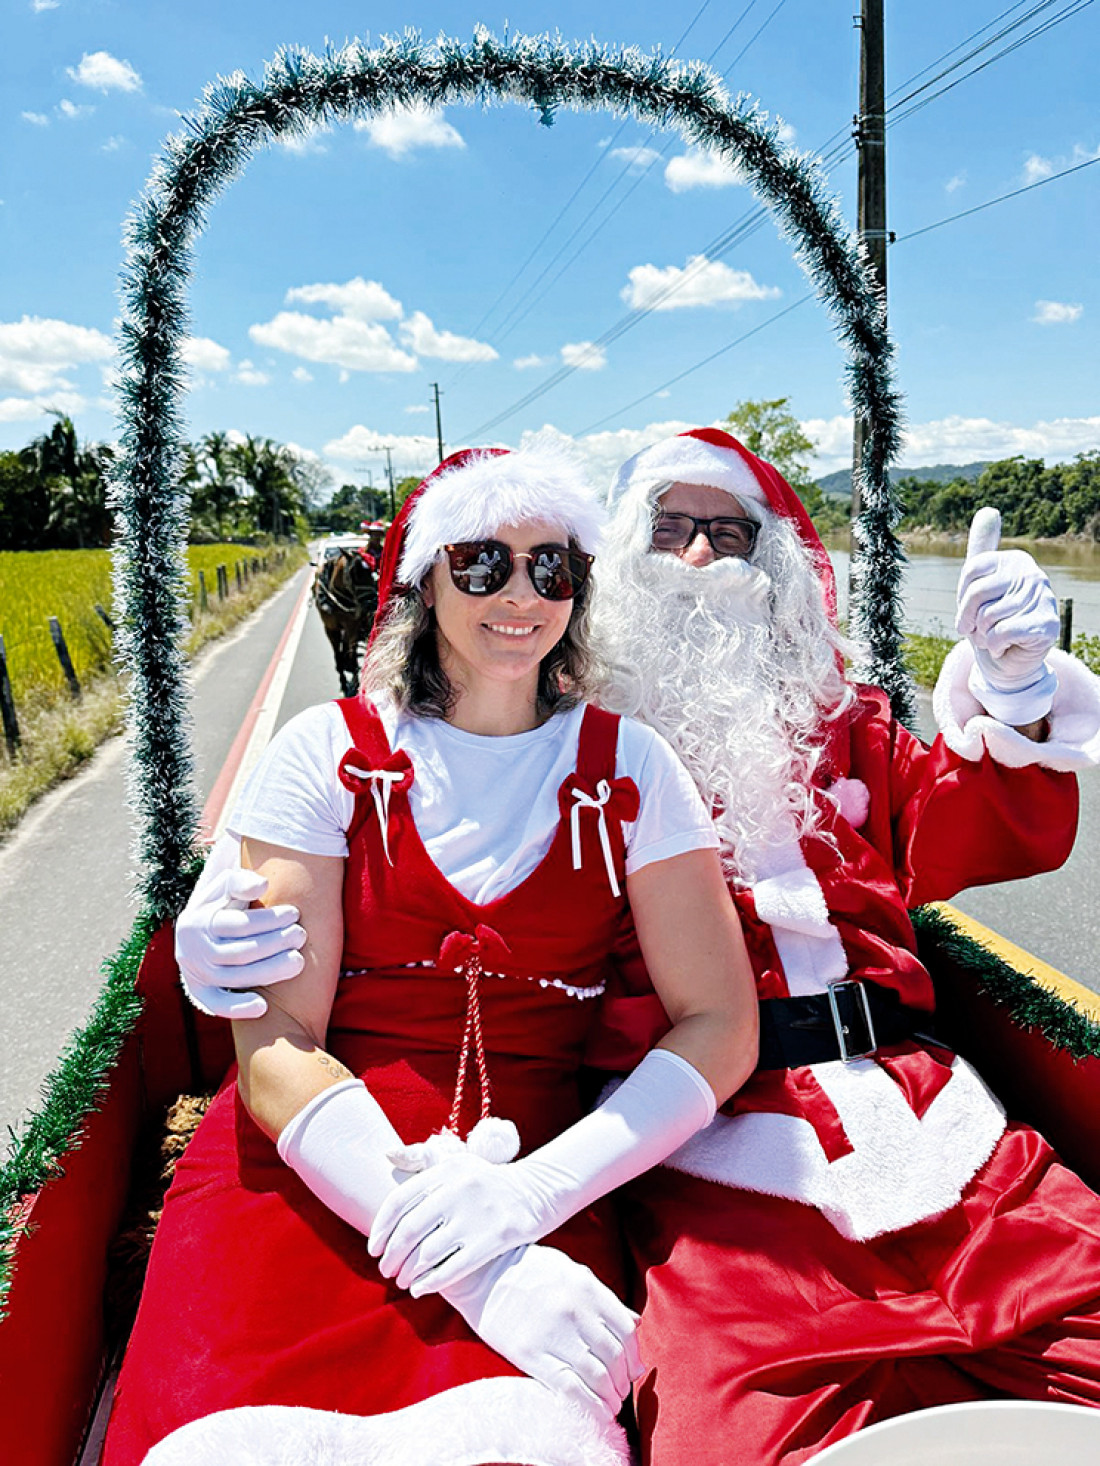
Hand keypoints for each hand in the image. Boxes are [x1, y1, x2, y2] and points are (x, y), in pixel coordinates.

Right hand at [176, 865, 304, 1018]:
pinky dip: (238, 1007)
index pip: (237, 923)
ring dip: (268, 971)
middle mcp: (192, 948)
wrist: (201, 929)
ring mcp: (195, 972)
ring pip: (233, 977)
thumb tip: (262, 884)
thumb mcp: (226, 886)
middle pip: (238, 951)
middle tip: (301, 935)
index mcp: (198, 920)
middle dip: (274, 944)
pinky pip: (216, 1004)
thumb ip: (242, 881)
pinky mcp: (199, 992)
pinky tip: (263, 1006)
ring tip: (298, 961)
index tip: (295, 913)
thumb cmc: (224, 903)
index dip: (268, 919)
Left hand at [371, 1049, 714, 1294]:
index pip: (399, 1202)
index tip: (373, 1249)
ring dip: (409, 1272)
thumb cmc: (487, 1179)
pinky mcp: (495, 1237)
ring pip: (429, 1252)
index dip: (380, 1230)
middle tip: (385, 1271)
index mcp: (444, 1170)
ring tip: (402, 1282)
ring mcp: (477, 1213)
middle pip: (410, 1230)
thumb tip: (385, 1156)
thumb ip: (421, 1159)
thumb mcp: (457, 1161)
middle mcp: (457, 1189)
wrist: (537, 1189)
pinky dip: (431, 1282)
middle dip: (392, 1256)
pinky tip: (421, 1290)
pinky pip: (453, 1267)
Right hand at [443, 1244, 642, 1419]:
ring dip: (610, 1396)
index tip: (633, 1368)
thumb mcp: (571, 1271)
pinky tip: (595, 1412)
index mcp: (587, 1288)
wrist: (484, 1273)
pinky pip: (570, 1388)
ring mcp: (554, 1335)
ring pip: (597, 1376)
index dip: (634, 1355)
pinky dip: (589, 1405)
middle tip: (621, 1390)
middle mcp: (576, 1312)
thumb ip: (603, 1297)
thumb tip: (634, 1324)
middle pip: (614, 1357)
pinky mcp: (532, 1355)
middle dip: (623, 1380)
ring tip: (610, 1403)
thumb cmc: (530, 1269)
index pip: (625, 1331)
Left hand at [955, 506, 1058, 724]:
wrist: (1008, 660)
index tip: (969, 608)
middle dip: (968, 620)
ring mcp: (1043, 600)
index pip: (970, 572)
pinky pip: (1001, 633)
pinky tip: (1003, 646)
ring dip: (981, 635)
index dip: (962, 597)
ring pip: (988, 617)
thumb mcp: (979, 582)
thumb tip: (989, 509)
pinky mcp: (1046, 626)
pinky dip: (993, 646)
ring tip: (993, 637)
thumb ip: (982, 547)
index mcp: (1014, 560)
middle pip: (976, 594)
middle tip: (976, 629)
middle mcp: (1032, 574)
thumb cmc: (990, 619)